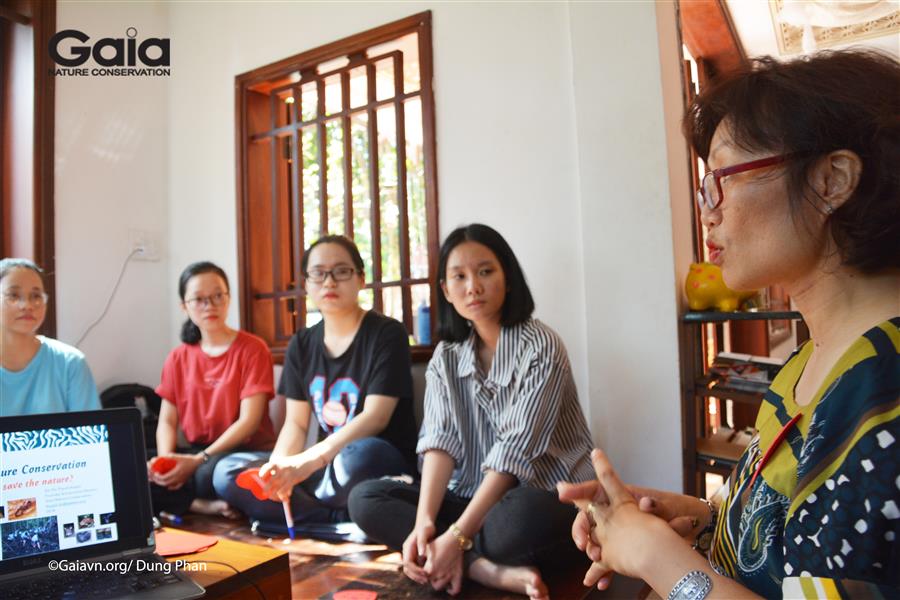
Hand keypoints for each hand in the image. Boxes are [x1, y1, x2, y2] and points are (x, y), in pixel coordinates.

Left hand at [148, 453, 201, 489]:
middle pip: (165, 483)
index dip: (158, 477)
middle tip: (154, 477)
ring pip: (170, 485)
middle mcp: (178, 478)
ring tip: (159, 480)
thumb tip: (166, 455)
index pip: (164, 478)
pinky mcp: (184, 481)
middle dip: (158, 481)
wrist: (198, 463)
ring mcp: (181, 480)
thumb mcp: (180, 457)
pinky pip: (176, 487)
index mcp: (177, 473)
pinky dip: (171, 487)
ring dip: (163, 483)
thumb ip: (173, 456)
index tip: (155, 473)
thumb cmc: (189, 459)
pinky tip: (168, 486)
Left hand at [259, 452, 324, 501]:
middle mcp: (281, 468)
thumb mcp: (285, 463)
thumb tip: (271, 483)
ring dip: (274, 493)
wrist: (308, 460)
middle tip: (265, 492)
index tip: (261, 479)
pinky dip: (283, 494)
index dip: (262, 474)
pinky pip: (284, 489)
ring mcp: (286, 473)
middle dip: (266, 488)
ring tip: (272, 496)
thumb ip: (278, 471)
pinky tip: (284, 497)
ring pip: (277, 487)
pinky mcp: (293, 479)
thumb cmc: (295, 462)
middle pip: (270, 480)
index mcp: (277, 462)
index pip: (266, 468)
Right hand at [401, 521, 434, 584]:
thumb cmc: (426, 527)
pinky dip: (419, 572)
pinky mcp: (414, 555)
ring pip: (410, 569)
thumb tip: (421, 555)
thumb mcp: (424, 533)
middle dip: (415, 576)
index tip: (425, 574)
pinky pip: (414, 567)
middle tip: (426, 580)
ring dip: (417, 576)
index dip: (415, 570)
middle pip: (407, 568)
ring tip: (427, 580)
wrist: (425, 522)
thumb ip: (422, 543)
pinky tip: (427, 575)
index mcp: (407, 547)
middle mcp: (407, 551)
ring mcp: (410, 553)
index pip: (407, 563)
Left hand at [424, 530, 463, 594]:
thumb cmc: (440, 543)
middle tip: (431, 570)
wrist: (454, 540)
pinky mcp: (457, 575)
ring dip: (437, 582)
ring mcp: (448, 576)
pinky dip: (451, 590)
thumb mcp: (427, 549)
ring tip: (437, 575)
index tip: (424, 567)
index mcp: (430, 569)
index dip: (421, 572)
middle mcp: (438, 574)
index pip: (422, 576)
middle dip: (429, 577)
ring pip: (439, 586)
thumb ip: (420, 559)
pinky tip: (448, 588)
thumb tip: (417, 564)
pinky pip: (455, 589)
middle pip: (430, 582)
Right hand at [568, 450, 669, 580]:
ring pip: (592, 539)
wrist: (686, 536)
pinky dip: (599, 571)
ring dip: (590, 549)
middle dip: (580, 529)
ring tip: (596, 559)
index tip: (562, 491)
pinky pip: (603, 561)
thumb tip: (647, 503)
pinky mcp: (618, 552)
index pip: (593, 490)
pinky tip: (598, 582)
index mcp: (621, 498)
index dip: (576, 490)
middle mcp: (613, 513)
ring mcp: (614, 533)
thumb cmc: (675, 514)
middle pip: (587, 517)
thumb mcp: (667, 507)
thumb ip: (656, 506)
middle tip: (583, 542)